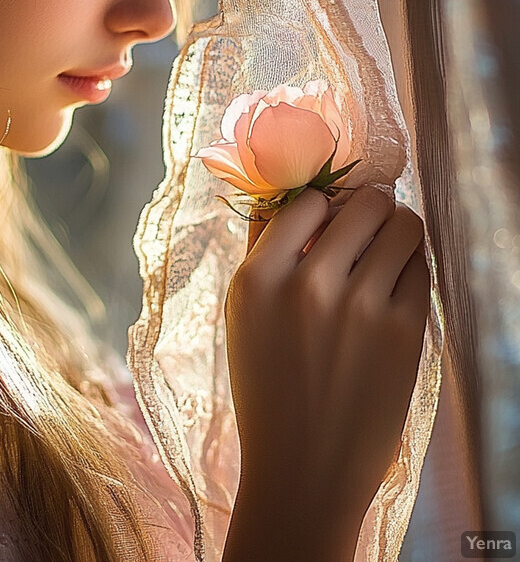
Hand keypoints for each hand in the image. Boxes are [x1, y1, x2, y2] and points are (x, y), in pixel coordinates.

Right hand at [224, 185, 429, 537]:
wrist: (303, 466)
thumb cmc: (267, 386)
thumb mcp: (242, 315)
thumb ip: (260, 251)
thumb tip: (287, 197)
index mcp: (257, 280)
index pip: (305, 202)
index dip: (321, 205)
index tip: (328, 219)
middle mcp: (308, 285)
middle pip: (362, 203)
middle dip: (367, 208)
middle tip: (365, 225)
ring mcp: (360, 308)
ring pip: (402, 225)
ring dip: (397, 229)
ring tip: (386, 248)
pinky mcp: (405, 332)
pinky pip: (420, 267)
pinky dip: (410, 267)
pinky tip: (393, 287)